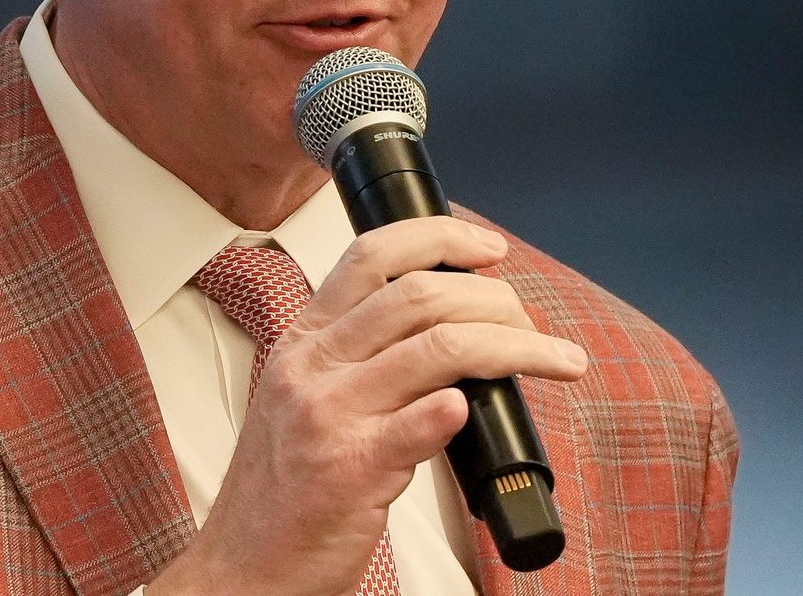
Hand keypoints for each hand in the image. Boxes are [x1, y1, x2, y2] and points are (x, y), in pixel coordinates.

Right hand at [145, 218, 589, 595]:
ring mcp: (329, 415)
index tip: (488, 250)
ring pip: (438, 348)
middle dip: (495, 300)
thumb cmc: (284, 490)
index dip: (438, 239)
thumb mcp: (303, 400)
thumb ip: (359, 360)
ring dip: (515, 349)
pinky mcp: (350, 470)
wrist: (246, 567)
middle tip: (532, 326)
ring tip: (556, 360)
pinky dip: (459, 408)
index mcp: (303, 341)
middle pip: (417, 296)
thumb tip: (449, 332)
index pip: (371, 256)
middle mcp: (313, 367)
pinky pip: (418, 424)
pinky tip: (478, 409)